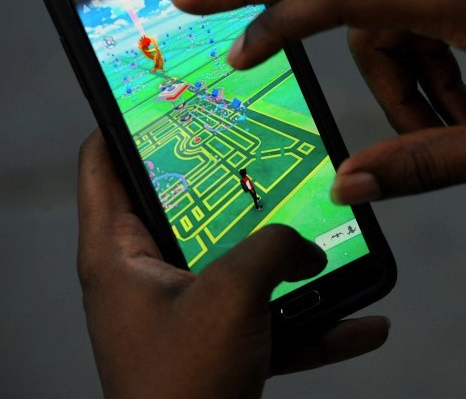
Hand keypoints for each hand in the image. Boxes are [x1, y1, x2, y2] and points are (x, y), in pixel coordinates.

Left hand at [77, 130, 388, 397]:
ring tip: (330, 240)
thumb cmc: (181, 386)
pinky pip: (270, 323)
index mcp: (119, 254)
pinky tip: (362, 323)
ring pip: (240, 267)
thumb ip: (276, 249)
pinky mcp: (219, 346)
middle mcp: (146, 278)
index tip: (165, 96)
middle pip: (187, 209)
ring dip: (289, 262)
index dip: (127, 122)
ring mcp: (185, 313)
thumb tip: (310, 246)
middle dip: (234, 186)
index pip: (103, 164)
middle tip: (268, 154)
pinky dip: (312, 323)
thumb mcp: (231, 295)